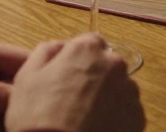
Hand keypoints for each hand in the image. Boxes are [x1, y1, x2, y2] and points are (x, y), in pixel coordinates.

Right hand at [4, 33, 143, 131]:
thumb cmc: (39, 117)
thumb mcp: (27, 77)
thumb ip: (46, 52)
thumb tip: (60, 46)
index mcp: (87, 50)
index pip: (90, 43)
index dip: (78, 59)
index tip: (68, 75)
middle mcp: (114, 65)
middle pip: (107, 65)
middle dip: (95, 77)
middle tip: (74, 99)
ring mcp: (129, 92)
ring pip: (119, 88)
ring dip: (107, 97)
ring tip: (86, 118)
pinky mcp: (138, 117)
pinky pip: (127, 112)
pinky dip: (116, 118)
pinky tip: (97, 128)